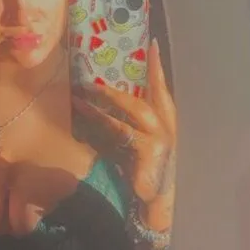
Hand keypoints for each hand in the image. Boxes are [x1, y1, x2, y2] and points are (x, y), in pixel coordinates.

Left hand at [72, 38, 175, 210]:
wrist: (154, 203)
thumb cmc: (142, 173)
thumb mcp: (136, 144)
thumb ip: (127, 125)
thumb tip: (100, 106)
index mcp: (166, 122)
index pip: (162, 89)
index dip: (157, 68)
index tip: (153, 45)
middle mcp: (168, 127)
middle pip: (147, 95)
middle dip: (121, 84)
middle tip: (94, 75)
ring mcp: (161, 138)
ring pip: (132, 110)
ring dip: (106, 101)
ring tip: (81, 94)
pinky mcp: (150, 150)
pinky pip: (121, 131)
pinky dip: (102, 123)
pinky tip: (85, 117)